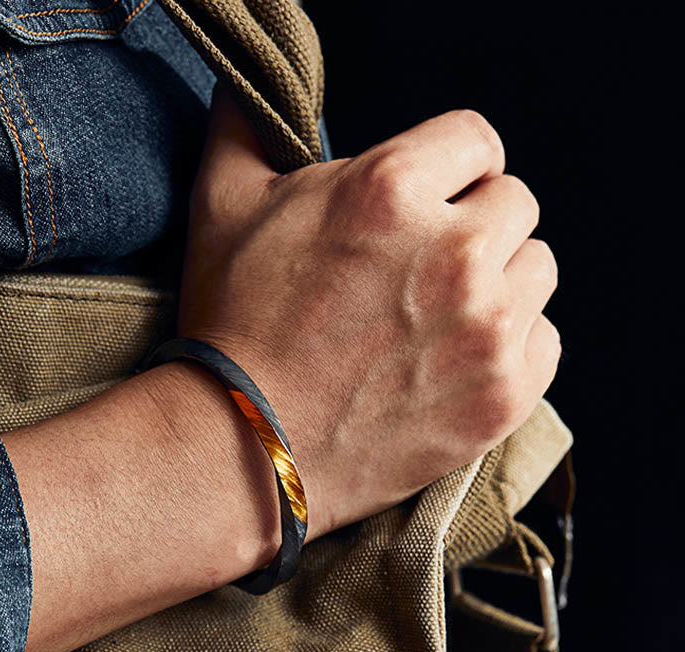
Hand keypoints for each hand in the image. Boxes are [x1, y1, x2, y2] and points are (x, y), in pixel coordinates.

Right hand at [178, 87, 560, 538]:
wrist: (244, 443)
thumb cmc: (233, 324)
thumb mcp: (222, 208)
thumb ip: (245, 128)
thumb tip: (247, 92)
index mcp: (391, 191)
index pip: (476, 141)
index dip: (452, 166)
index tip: (435, 196)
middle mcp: (455, 254)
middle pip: (516, 204)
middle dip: (475, 223)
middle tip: (425, 264)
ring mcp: (487, 331)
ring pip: (536, 271)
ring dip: (499, 282)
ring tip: (440, 314)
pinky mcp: (503, 396)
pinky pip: (546, 341)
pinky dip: (513, 344)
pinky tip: (460, 357)